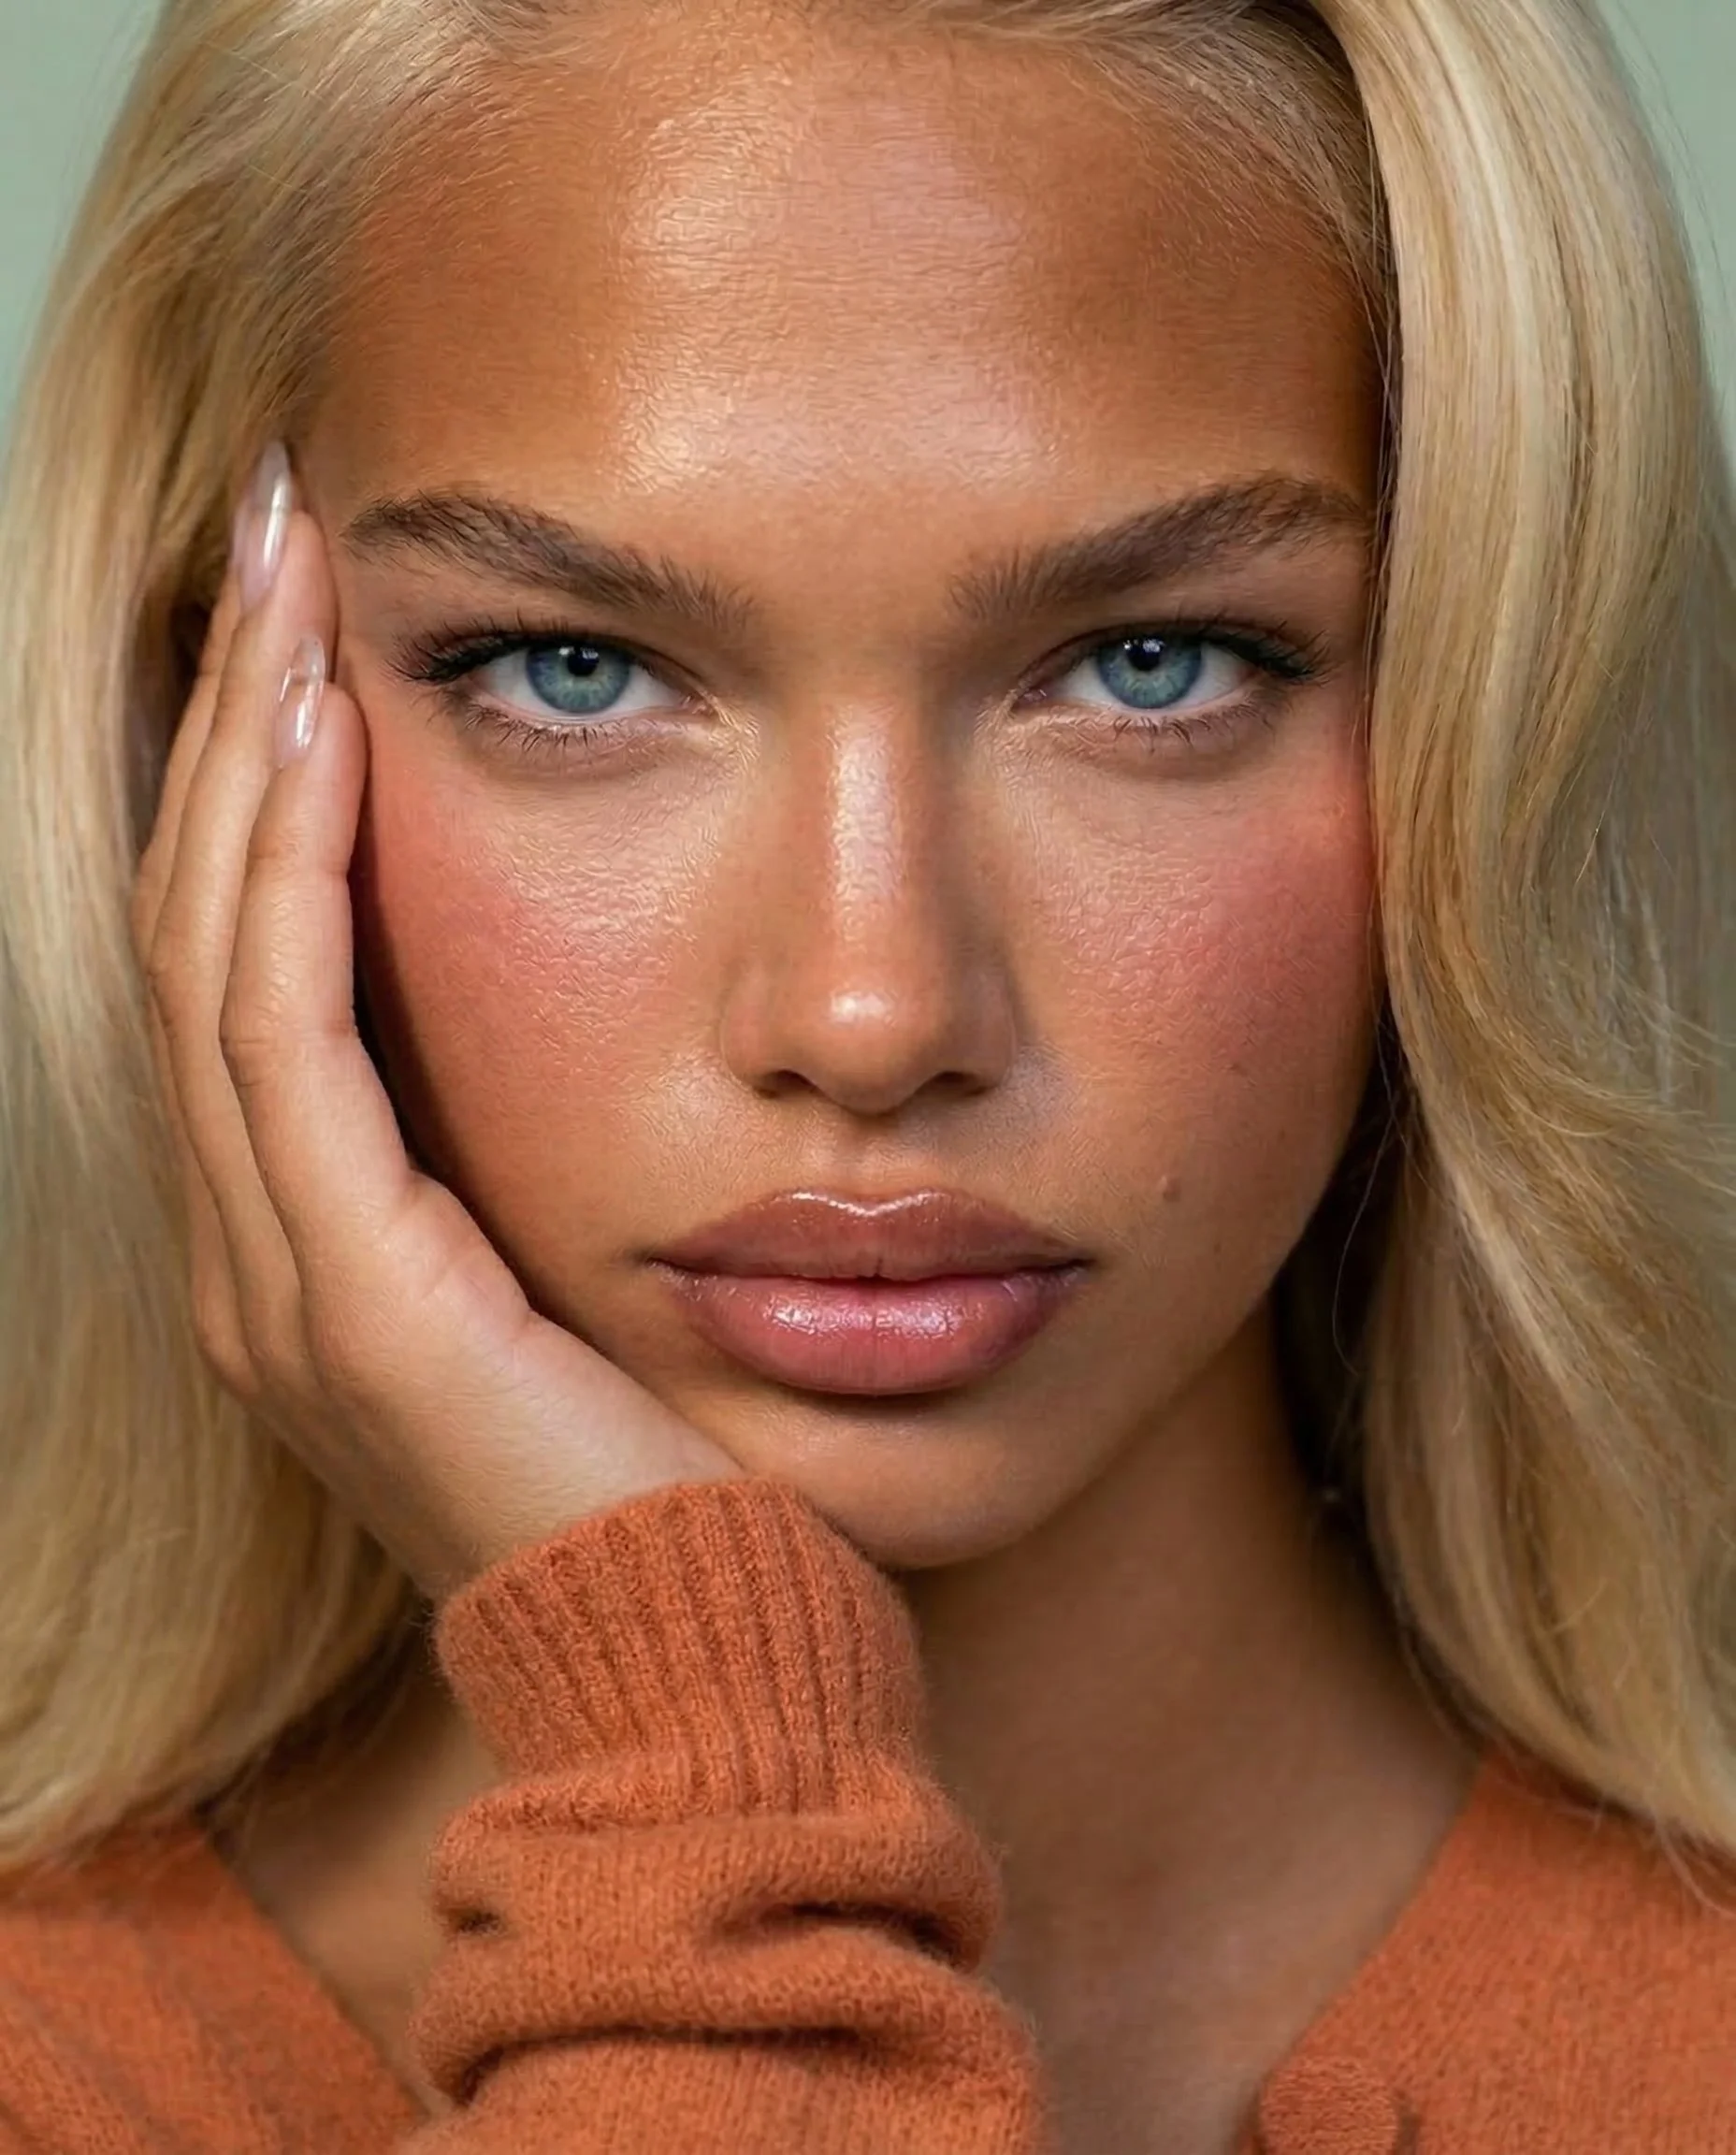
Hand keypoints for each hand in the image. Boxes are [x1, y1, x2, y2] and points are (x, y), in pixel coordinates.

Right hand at [131, 448, 743, 1602]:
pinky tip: (320, 735)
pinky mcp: (349, 1304)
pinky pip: (284, 1044)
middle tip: (275, 528)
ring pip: (216, 963)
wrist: (711, 1660)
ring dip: (241, 760)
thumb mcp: (611, 1264)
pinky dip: (287, 879)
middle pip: (203, 933)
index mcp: (318, 1248)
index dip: (260, 784)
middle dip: (231, 722)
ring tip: (285, 577)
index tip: (317, 613)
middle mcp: (260, 1260)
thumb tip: (640, 1005)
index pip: (254, 968)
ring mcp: (278, 1287)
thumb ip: (566, 1142)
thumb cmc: (695, 1462)